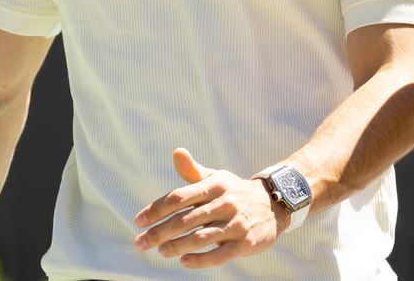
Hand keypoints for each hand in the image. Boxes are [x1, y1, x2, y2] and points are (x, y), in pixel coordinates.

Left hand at [133, 148, 286, 268]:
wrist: (275, 204)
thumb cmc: (235, 192)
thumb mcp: (217, 178)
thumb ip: (193, 171)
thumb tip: (176, 152)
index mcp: (215, 185)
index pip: (179, 197)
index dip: (156, 209)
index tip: (138, 221)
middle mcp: (225, 202)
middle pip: (186, 219)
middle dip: (160, 232)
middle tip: (140, 243)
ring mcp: (236, 223)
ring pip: (201, 237)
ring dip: (177, 246)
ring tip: (161, 251)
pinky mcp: (245, 242)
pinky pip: (219, 254)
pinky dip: (200, 259)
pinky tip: (184, 261)